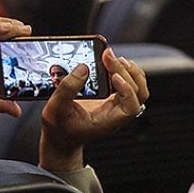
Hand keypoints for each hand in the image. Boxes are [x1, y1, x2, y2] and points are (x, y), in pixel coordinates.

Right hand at [39, 47, 149, 171]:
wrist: (60, 135)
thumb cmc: (59, 128)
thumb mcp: (56, 108)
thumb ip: (68, 89)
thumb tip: (83, 68)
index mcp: (107, 122)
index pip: (131, 107)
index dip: (127, 90)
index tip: (114, 77)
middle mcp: (116, 114)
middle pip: (137, 93)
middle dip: (125, 72)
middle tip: (108, 57)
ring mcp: (116, 106)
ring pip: (137, 88)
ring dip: (129, 71)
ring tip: (115, 58)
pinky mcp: (112, 98)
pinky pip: (128, 84)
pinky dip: (124, 71)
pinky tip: (113, 63)